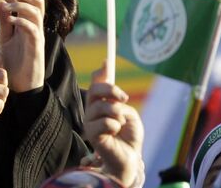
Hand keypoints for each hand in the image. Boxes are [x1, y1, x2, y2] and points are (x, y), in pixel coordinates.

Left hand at [0, 0, 44, 91]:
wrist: (19, 87)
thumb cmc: (13, 64)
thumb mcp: (5, 40)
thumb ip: (5, 24)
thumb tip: (3, 4)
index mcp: (29, 25)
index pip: (31, 2)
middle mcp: (35, 29)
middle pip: (38, 2)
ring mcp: (37, 38)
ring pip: (37, 13)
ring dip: (21, 5)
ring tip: (8, 4)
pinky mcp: (36, 49)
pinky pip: (33, 30)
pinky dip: (22, 22)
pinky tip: (11, 20)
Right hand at [84, 64, 144, 187]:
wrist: (130, 157)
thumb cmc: (130, 136)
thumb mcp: (129, 113)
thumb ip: (118, 100)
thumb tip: (110, 85)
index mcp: (100, 104)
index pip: (96, 83)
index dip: (101, 72)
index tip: (107, 62)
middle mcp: (91, 110)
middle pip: (95, 89)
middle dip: (112, 90)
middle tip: (124, 99)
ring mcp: (90, 122)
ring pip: (103, 106)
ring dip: (117, 114)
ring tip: (121, 123)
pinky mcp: (92, 134)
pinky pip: (106, 122)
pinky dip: (116, 127)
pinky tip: (115, 134)